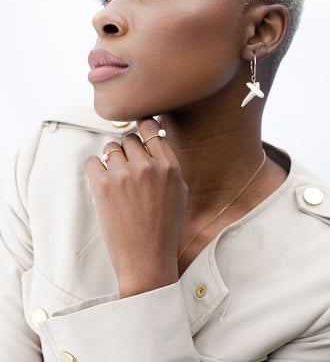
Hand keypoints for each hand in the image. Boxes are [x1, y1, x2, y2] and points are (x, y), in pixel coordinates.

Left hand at [84, 117, 187, 297]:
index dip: (143, 127)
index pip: (151, 128)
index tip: (138, 130)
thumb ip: (169, 162)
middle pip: (129, 139)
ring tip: (116, 180)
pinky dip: (95, 168)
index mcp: (169, 166)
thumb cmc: (164, 227)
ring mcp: (124, 175)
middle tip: (128, 169)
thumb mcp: (180, 192)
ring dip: (111, 160)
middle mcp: (147, 166)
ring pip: (110, 148)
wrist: (146, 259)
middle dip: (127, 151)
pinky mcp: (103, 186)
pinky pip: (92, 161)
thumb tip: (157, 133)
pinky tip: (103, 182)